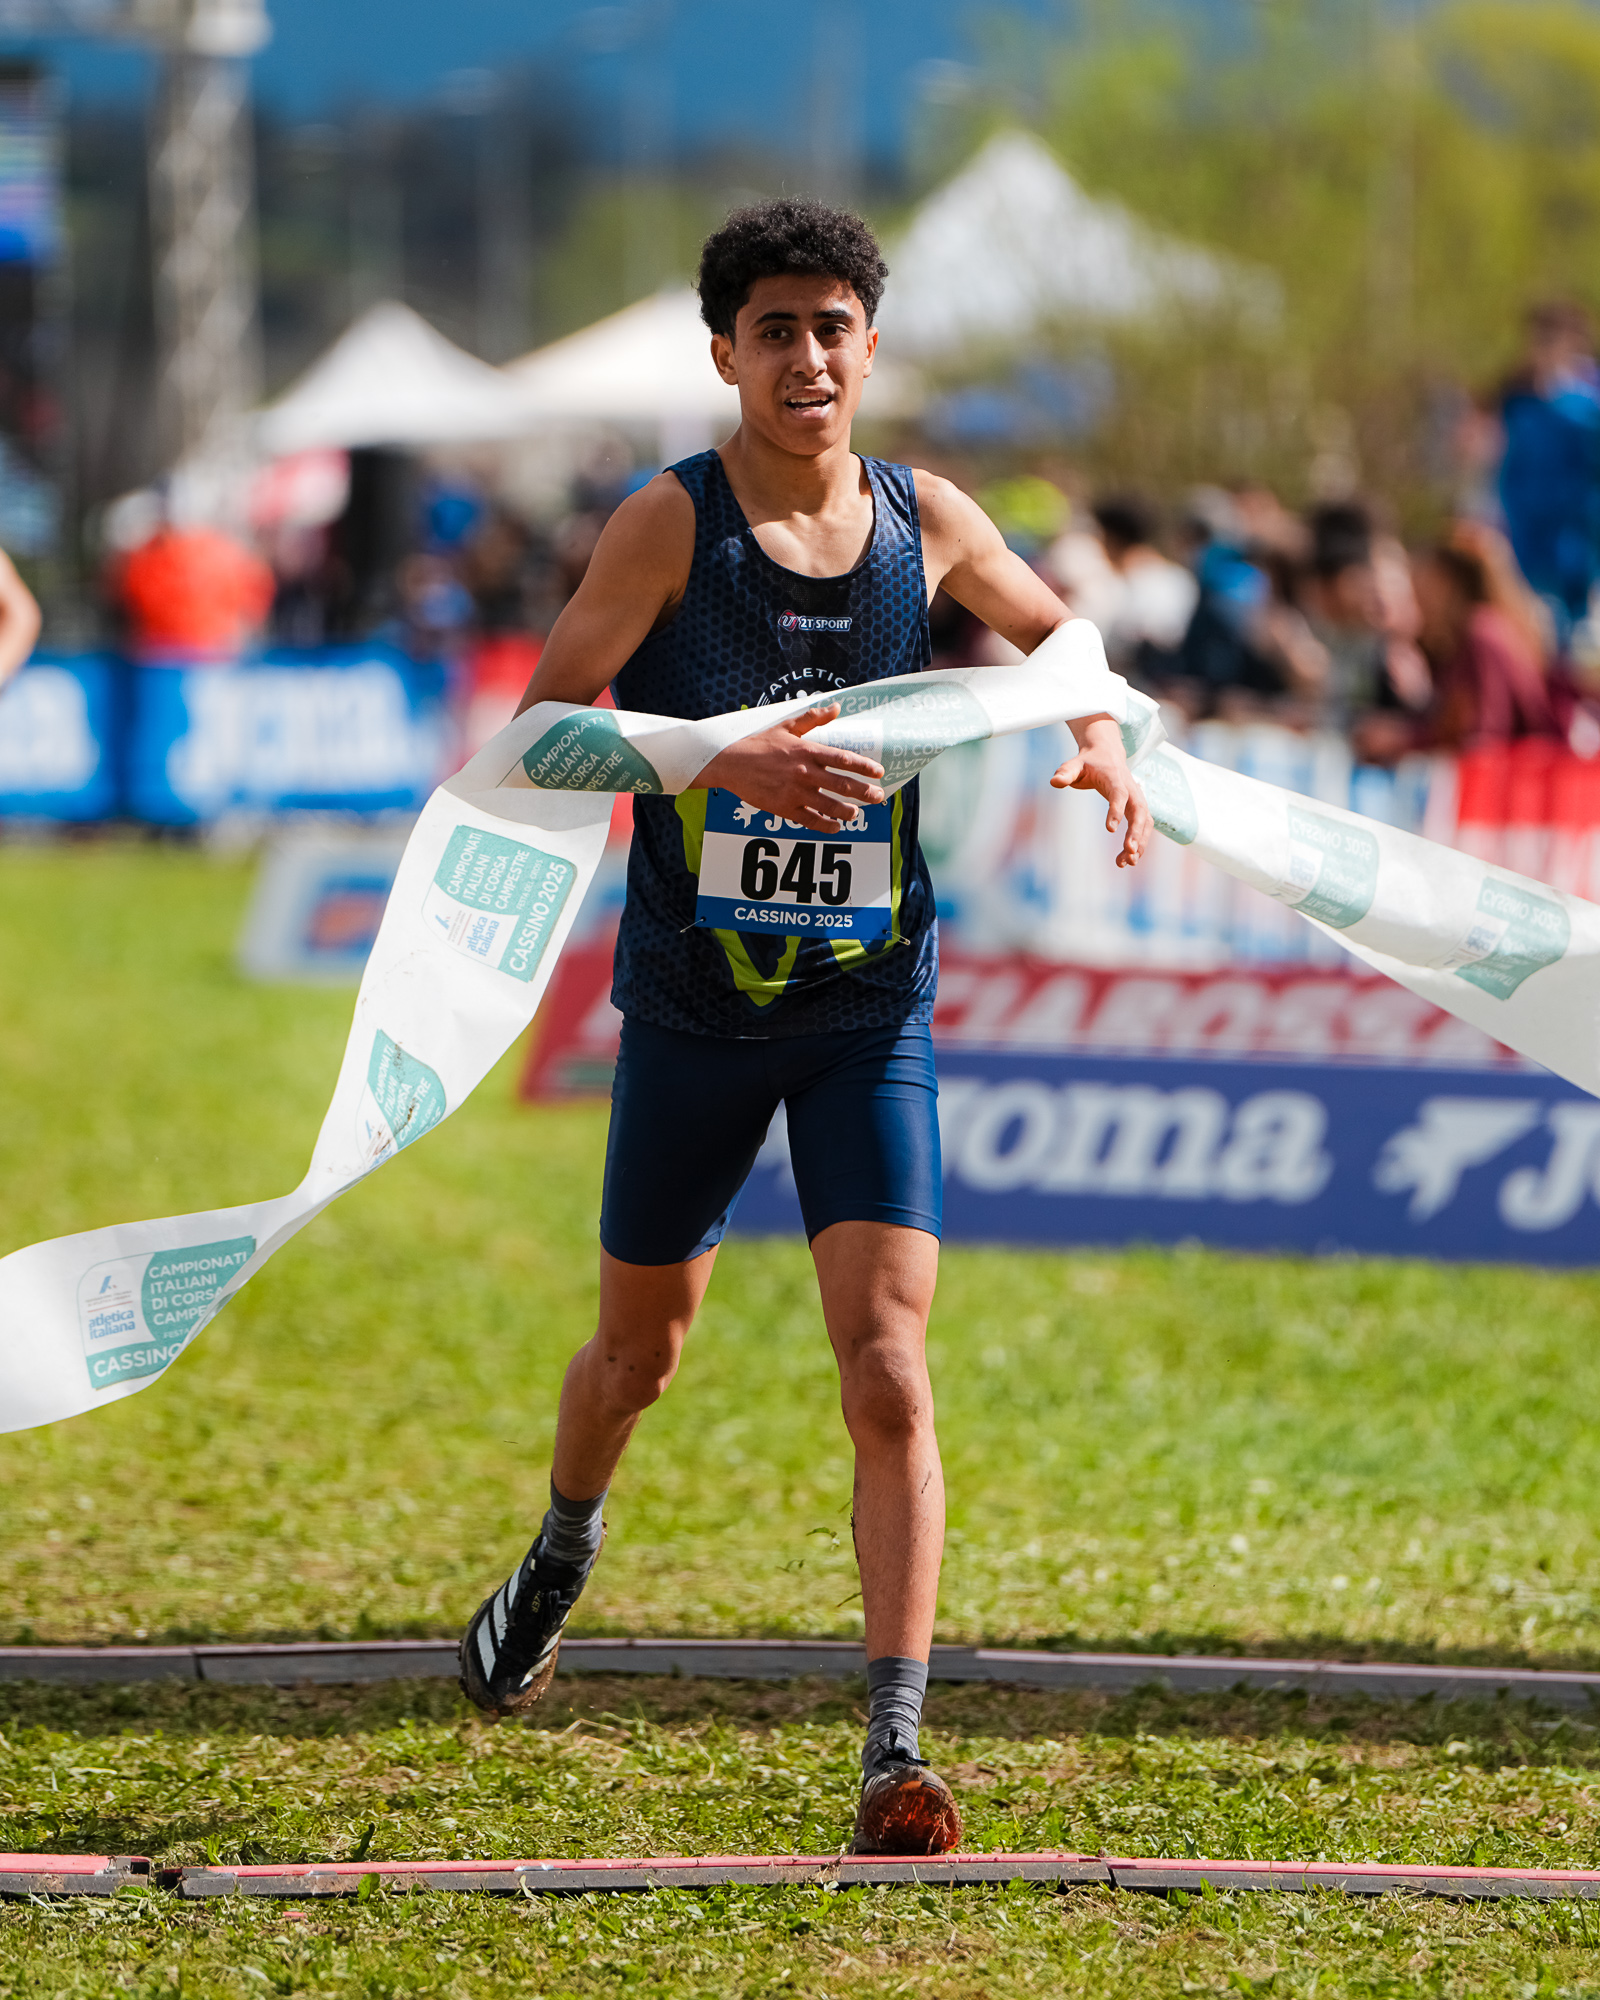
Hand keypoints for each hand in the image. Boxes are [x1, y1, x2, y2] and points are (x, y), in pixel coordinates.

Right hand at [695, 702, 885, 831]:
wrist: (730, 763)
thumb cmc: (758, 744)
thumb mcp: (786, 726)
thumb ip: (813, 718)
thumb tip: (837, 707)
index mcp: (807, 751)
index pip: (843, 759)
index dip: (864, 767)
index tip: (879, 772)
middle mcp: (805, 772)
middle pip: (843, 785)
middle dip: (865, 793)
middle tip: (879, 797)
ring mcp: (795, 792)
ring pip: (830, 806)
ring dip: (848, 812)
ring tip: (856, 813)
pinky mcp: (784, 808)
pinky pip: (810, 820)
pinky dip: (825, 825)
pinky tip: (835, 826)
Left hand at [1050, 715, 1151, 868]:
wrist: (1108, 755)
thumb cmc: (1088, 762)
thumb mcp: (1074, 765)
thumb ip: (1065, 772)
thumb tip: (1054, 781)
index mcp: (1115, 778)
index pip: (1119, 794)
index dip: (1116, 810)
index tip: (1110, 830)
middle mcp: (1131, 789)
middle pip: (1139, 811)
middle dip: (1136, 831)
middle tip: (1129, 851)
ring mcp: (1138, 799)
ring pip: (1145, 821)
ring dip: (1140, 842)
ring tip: (1128, 863)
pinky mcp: (1138, 808)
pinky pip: (1143, 827)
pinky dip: (1139, 843)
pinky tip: (1127, 860)